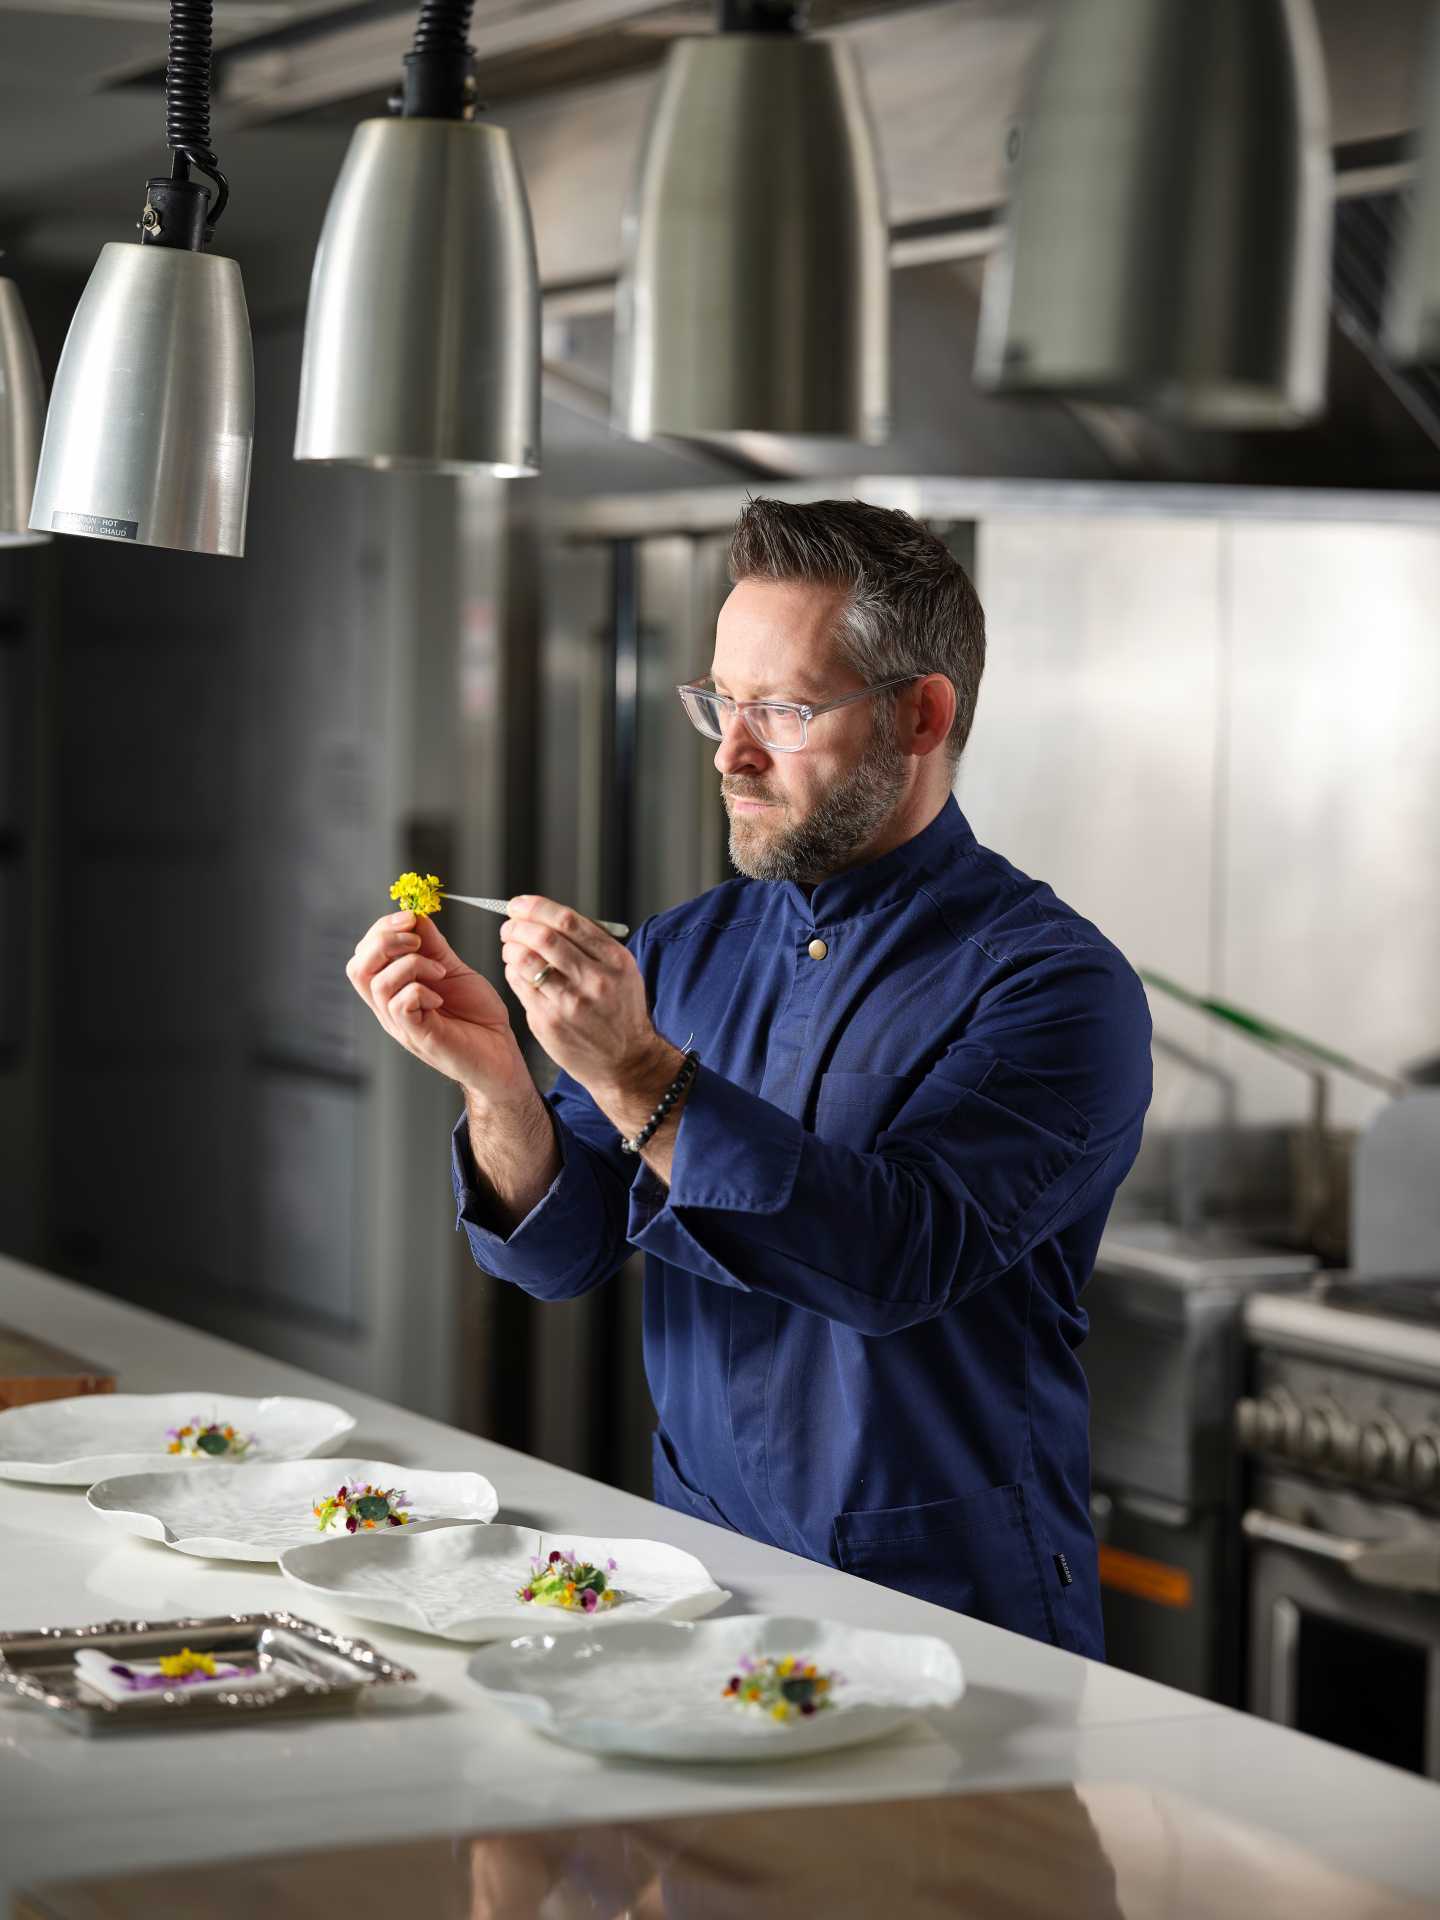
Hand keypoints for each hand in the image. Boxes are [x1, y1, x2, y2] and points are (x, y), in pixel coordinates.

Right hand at [346, 909, 532, 1102]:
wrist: (501, 1054)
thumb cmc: (477, 1016)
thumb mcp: (452, 969)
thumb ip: (433, 945)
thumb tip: (415, 915)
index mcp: (393, 990)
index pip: (363, 954)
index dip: (382, 929)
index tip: (411, 916)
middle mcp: (389, 1008)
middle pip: (357, 967)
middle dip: (385, 940)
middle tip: (418, 939)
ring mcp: (401, 1024)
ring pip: (378, 984)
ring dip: (411, 964)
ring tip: (439, 971)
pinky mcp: (418, 1036)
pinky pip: (400, 1005)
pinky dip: (420, 990)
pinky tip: (440, 997)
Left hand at [500, 896, 665, 1098]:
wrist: (627, 1061)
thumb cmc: (620, 1012)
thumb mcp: (621, 972)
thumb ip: (590, 944)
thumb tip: (545, 917)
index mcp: (614, 960)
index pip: (567, 920)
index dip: (536, 907)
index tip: (520, 905)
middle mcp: (595, 980)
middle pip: (543, 937)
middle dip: (518, 925)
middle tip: (510, 926)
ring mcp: (571, 1003)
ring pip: (526, 961)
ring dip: (510, 948)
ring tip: (510, 948)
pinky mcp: (551, 1023)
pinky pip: (520, 987)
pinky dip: (512, 972)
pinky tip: (516, 971)